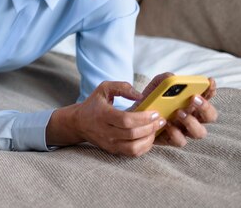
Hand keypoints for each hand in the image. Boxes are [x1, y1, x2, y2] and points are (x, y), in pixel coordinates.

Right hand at [47, 81, 165, 156]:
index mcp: (102, 115)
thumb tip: (140, 96)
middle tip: (161, 120)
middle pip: (132, 134)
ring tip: (156, 129)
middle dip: (151, 127)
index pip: (126, 120)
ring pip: (134, 147)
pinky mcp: (113, 150)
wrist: (79, 123)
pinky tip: (148, 137)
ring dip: (149, 139)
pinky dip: (144, 147)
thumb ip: (122, 87)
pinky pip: (132, 153)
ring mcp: (109, 143)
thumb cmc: (94, 104)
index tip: (155, 113)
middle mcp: (105, 132)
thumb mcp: (104, 88)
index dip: (143, 118)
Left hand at [155, 77, 217, 146]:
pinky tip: (167, 124)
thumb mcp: (155, 87)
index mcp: (191, 103)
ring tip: (178, 112)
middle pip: (210, 116)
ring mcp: (185, 130)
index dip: (211, 89)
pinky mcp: (174, 140)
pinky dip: (175, 133)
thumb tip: (172, 77)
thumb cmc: (151, 101)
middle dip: (205, 107)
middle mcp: (193, 117)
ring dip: (191, 122)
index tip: (209, 81)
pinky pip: (181, 141)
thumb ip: (164, 80)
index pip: (207, 96)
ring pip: (200, 132)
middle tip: (193, 98)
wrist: (135, 117)